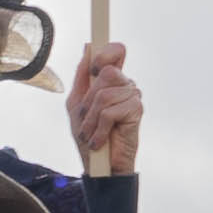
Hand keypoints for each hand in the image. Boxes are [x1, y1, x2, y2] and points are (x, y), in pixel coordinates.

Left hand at [63, 37, 142, 179]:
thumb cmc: (89, 135)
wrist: (98, 165)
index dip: (106, 52)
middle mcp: (125, 84)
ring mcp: (132, 97)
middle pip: (107, 72)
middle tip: (86, 118)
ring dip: (91, 118)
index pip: (116, 51)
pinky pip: (110, 111)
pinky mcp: (136, 111)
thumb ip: (81, 76)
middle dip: (89, 99)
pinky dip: (99, 128)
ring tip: (92, 133)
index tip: (92, 69)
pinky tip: (100, 140)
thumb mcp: (76, 103)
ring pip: (105, 94)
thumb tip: (88, 47)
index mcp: (111, 79)